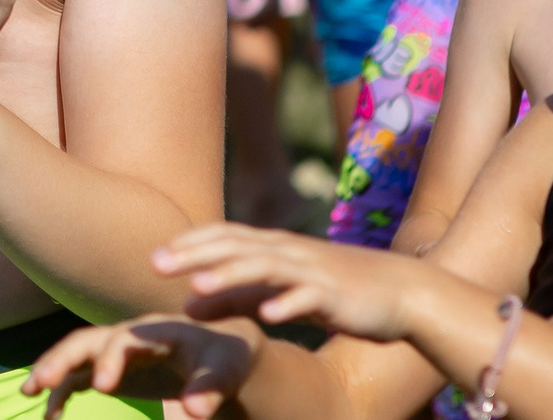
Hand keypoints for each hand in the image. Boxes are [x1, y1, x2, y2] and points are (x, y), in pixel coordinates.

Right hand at [22, 316, 260, 417]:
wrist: (225, 352)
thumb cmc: (226, 358)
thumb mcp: (226, 371)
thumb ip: (209, 389)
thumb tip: (191, 413)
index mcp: (154, 330)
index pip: (122, 339)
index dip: (109, 360)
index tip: (102, 388)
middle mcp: (129, 336)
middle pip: (86, 340)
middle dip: (60, 359)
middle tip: (37, 384)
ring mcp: (118, 352)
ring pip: (76, 356)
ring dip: (52, 370)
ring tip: (28, 394)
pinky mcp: (115, 370)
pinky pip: (80, 376)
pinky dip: (62, 389)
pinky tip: (51, 413)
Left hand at [161, 220, 430, 341]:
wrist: (399, 291)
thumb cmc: (332, 290)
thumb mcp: (277, 293)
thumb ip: (236, 298)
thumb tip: (187, 307)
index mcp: (274, 247)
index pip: (224, 235)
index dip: (189, 243)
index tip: (154, 257)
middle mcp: (288, 251)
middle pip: (235, 246)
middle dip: (195, 255)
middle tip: (156, 264)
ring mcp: (312, 271)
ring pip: (266, 268)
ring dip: (231, 275)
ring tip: (198, 288)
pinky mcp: (335, 295)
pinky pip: (308, 298)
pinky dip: (287, 304)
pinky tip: (267, 315)